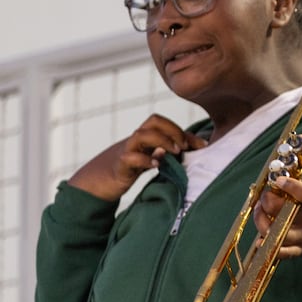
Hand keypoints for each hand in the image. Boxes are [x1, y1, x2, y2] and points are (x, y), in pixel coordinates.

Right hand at [67, 115, 205, 200]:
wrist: (98, 181)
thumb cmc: (131, 167)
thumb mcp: (152, 156)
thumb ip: (170, 151)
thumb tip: (197, 147)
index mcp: (146, 136)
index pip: (165, 123)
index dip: (185, 132)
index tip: (203, 145)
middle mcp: (137, 139)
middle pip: (153, 120)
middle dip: (173, 131)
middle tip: (184, 148)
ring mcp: (127, 150)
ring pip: (141, 134)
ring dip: (162, 141)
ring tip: (173, 154)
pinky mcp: (120, 165)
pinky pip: (130, 157)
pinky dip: (145, 160)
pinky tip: (157, 166)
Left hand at [252, 155, 301, 257]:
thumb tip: (301, 138)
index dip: (293, 188)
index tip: (278, 179)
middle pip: (286, 213)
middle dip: (270, 203)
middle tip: (264, 194)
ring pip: (280, 233)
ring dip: (264, 222)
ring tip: (259, 210)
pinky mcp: (300, 248)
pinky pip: (283, 252)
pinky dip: (269, 248)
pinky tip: (260, 241)